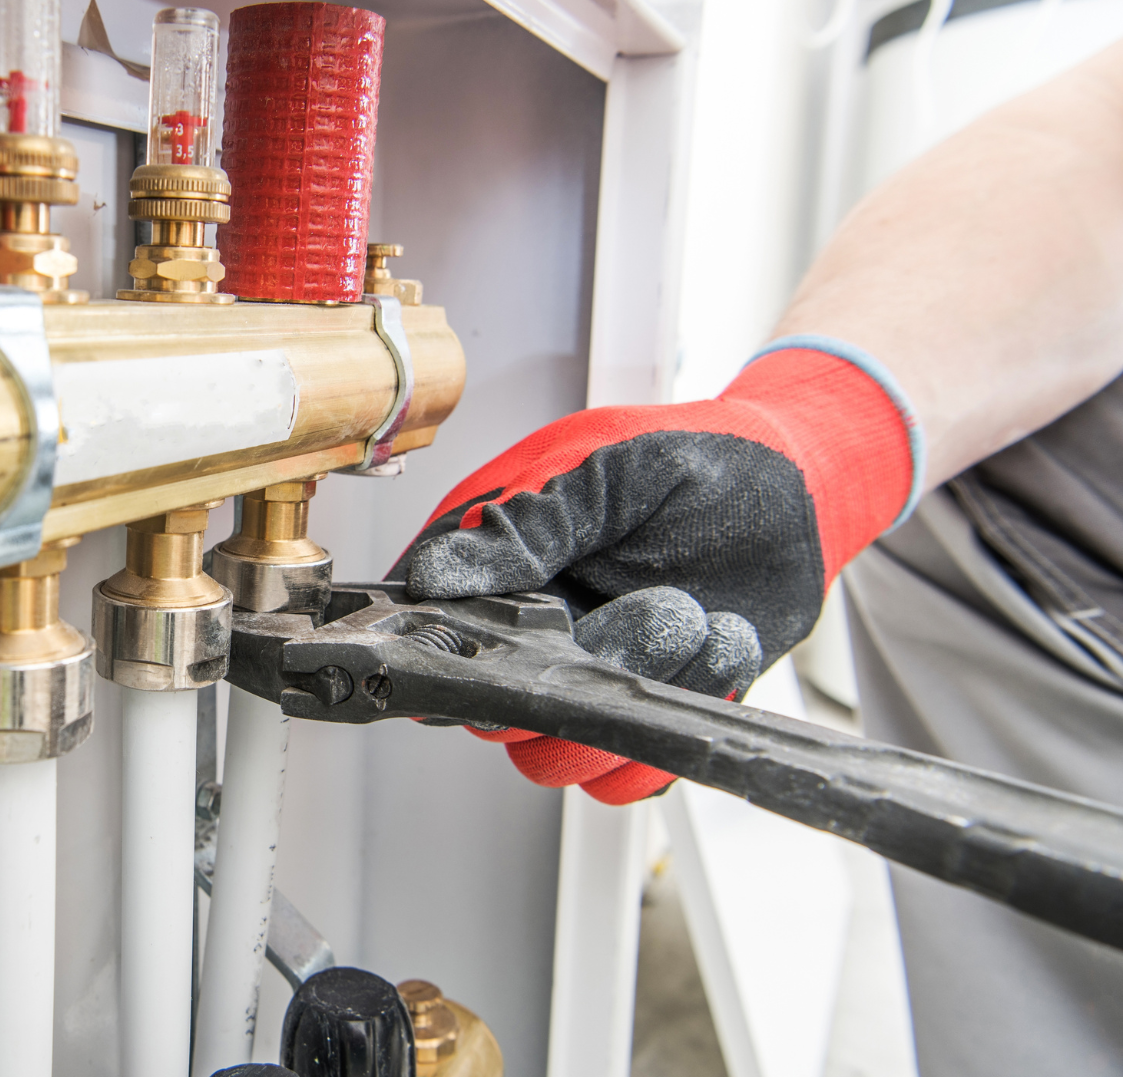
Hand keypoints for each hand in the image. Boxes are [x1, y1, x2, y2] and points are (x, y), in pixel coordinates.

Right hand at [391, 340, 919, 802]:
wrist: (801, 489)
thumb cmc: (695, 460)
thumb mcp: (605, 470)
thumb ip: (524, 525)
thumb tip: (432, 574)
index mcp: (497, 568)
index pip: (431, 632)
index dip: (452, 648)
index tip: (517, 623)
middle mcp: (532, 634)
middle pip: (489, 715)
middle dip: (554, 681)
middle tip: (612, 614)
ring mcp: (591, 680)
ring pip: (559, 757)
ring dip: (630, 692)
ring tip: (688, 613)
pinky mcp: (651, 713)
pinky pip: (634, 774)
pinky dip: (684, 711)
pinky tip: (721, 639)